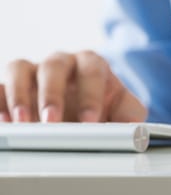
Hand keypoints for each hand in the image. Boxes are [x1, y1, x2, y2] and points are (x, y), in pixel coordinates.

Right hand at [0, 50, 146, 122]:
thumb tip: (134, 131)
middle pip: (54, 66)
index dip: (90, 94)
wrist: (88, 113)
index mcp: (92, 63)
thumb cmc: (106, 108)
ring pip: (20, 68)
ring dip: (20, 95)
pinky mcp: (12, 85)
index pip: (91, 69)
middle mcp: (62, 63)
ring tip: (24, 123)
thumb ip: (131, 115)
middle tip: (53, 122)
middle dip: (52, 94)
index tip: (90, 121)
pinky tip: (5, 123)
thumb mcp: (125, 111)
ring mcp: (35, 71)